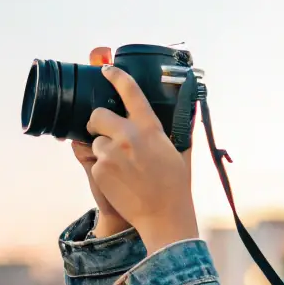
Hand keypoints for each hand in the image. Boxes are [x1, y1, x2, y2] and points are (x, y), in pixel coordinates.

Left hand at [86, 65, 197, 253]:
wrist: (163, 215)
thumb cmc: (175, 185)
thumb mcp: (179, 150)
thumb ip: (177, 129)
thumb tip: (188, 111)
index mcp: (150, 127)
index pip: (130, 91)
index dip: (116, 76)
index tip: (106, 69)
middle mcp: (129, 135)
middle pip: (98, 114)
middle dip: (99, 123)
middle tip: (108, 135)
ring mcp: (112, 152)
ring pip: (96, 140)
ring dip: (103, 149)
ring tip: (122, 167)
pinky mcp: (99, 169)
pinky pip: (94, 160)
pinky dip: (102, 167)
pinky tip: (119, 180)